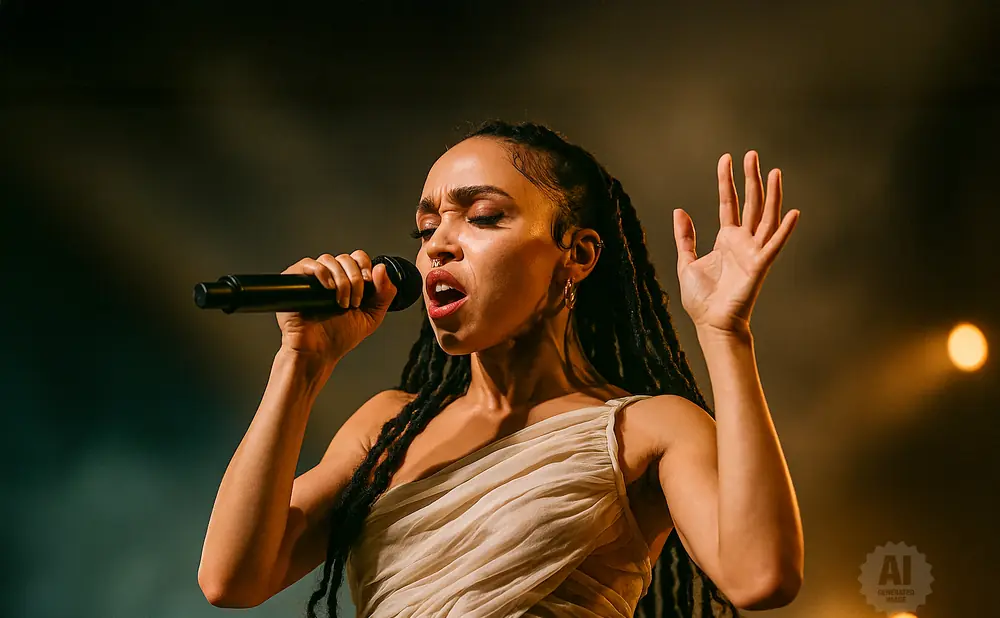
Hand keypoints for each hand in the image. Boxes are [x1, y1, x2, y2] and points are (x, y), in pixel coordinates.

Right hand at [276, 250, 396, 361]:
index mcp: (348, 281)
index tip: (369, 283)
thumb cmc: (340, 337)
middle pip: (346, 258)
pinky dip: (322, 272)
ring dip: (341, 280)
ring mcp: (313, 278)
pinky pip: (308, 263)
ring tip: (342, 303)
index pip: (358, 258)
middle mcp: (330, 276)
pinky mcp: (295, 281)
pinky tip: (328, 288)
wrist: (318, 352)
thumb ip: (384, 294)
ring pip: (329, 260)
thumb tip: (382, 268)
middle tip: (355, 301)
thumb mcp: (372, 316)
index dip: (365, 267)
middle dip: (355, 279)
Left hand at [673, 151, 798, 335]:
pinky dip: (784, 230)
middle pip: (750, 203)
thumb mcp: (686, 262)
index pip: (729, 203)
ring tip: (774, 171)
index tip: (727, 158)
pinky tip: (794, 212)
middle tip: (752, 154)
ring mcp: (754, 252)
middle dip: (751, 178)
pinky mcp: (760, 266)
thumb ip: (685, 237)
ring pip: (766, 217)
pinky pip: (774, 245)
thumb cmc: (701, 299)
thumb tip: (679, 211)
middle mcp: (743, 242)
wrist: (711, 323)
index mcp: (727, 239)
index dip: (727, 181)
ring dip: (772, 195)